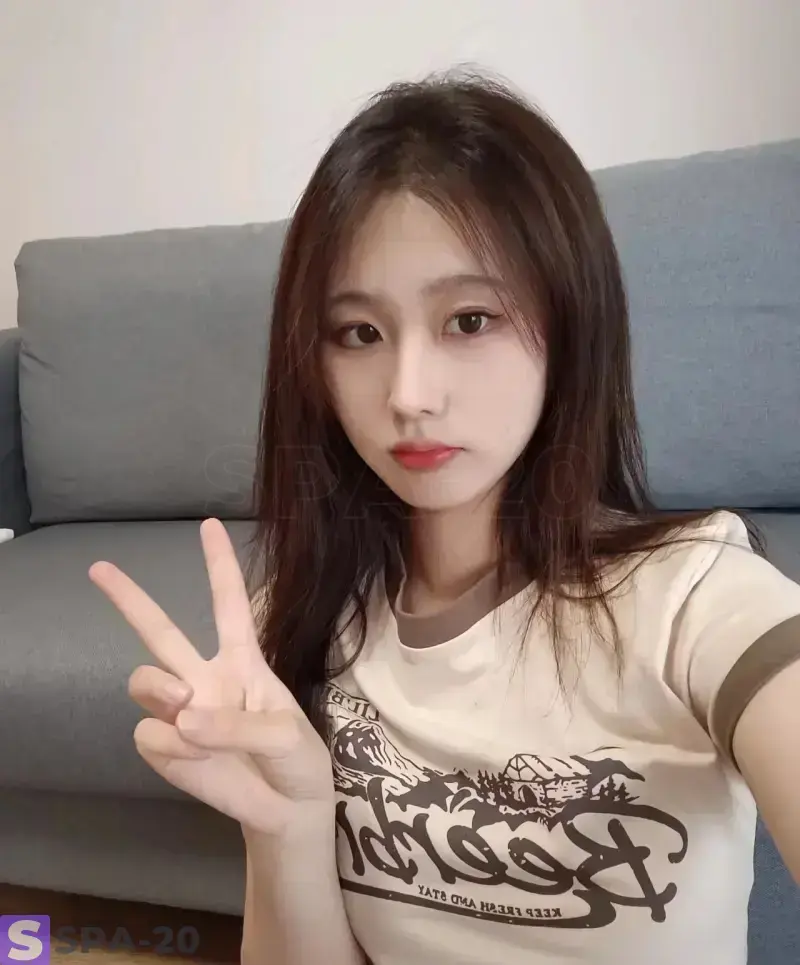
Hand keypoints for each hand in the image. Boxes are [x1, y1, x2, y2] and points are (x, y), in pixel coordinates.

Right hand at [88, 518, 334, 837]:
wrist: (289, 812)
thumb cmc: (297, 761)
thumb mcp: (286, 734)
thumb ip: (240, 724)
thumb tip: (183, 719)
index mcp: (243, 661)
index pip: (229, 604)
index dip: (220, 565)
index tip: (208, 525)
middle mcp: (206, 678)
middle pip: (160, 631)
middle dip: (129, 598)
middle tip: (99, 568)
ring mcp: (183, 713)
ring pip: (143, 681)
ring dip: (159, 691)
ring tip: (187, 709)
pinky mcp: (166, 750)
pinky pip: (149, 734)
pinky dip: (172, 747)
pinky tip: (198, 759)